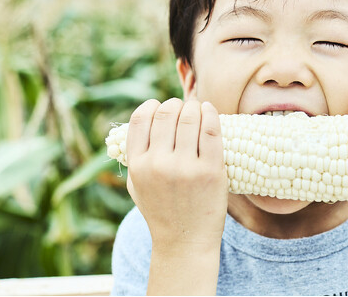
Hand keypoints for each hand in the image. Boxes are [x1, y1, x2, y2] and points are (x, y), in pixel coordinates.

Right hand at [125, 98, 227, 249]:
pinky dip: (210, 113)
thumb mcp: (137, 185)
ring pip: (189, 117)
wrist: (185, 242)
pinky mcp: (210, 170)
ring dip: (194, 107)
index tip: (160, 107)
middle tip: (183, 108)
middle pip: (166, 113)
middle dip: (175, 105)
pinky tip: (209, 110)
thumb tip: (142, 121)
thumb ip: (135, 155)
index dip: (151, 106)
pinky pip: (211, 130)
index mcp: (138, 165)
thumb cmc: (162, 210)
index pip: (140, 119)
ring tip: (197, 109)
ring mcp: (185, 167)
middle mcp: (158, 164)